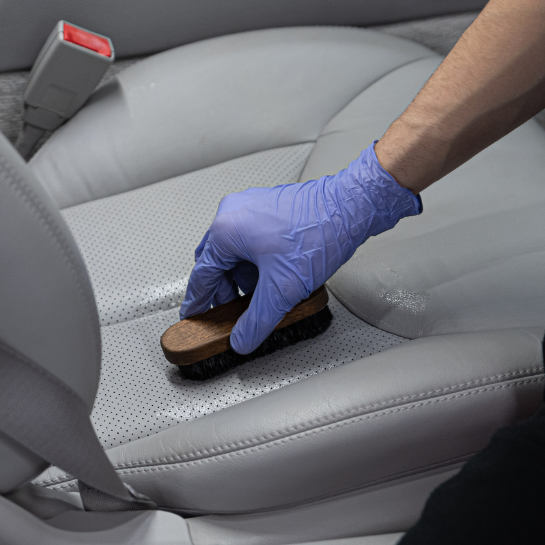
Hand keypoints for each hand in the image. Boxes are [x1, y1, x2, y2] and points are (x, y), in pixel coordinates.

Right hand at [180, 143, 421, 352]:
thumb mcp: (283, 289)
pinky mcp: (267, 205)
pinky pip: (250, 237)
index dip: (199, 301)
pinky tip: (273, 273)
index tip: (193, 314)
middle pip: (215, 260)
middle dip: (224, 289)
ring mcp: (250, 205)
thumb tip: (242, 339)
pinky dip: (255, 259)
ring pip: (234, 249)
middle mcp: (233, 212)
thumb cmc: (319, 233)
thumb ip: (257, 320)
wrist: (351, 206)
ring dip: (242, 274)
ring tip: (262, 292)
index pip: (202, 274)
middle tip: (233, 310)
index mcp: (226, 229)